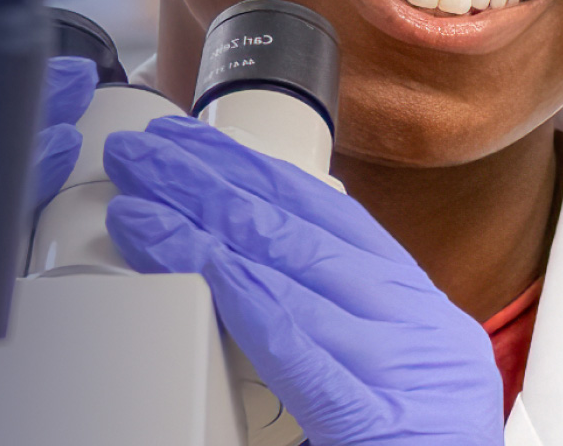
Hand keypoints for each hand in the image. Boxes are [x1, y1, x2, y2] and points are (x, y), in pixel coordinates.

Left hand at [103, 117, 503, 445]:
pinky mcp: (383, 420)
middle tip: (143, 152)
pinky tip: (185, 256)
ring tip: (138, 195)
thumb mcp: (383, 391)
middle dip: (216, 180)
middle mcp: (424, 332)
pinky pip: (295, 342)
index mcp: (424, 323)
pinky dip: (233, 289)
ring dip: (202, 222)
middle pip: (307, 230)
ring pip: (292, 270)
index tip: (195, 145)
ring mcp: (408, 373)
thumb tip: (249, 286)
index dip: (259, 173)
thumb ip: (334, 340)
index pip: (336, 221)